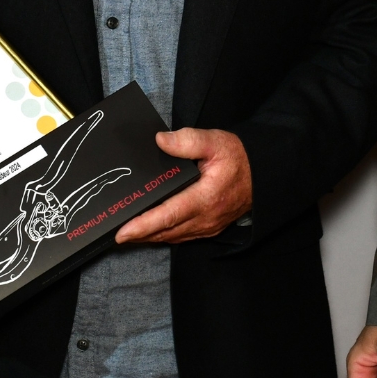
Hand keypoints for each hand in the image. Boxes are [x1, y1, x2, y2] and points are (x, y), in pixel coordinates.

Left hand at [114, 128, 251, 244]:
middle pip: (166, 231)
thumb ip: (187, 140)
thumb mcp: (215, 141)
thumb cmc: (238, 158)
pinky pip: (181, 236)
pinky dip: (163, 235)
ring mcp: (207, 227)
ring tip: (127, 234)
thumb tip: (160, 141)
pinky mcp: (208, 228)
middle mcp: (205, 218)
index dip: (143, 225)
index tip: (123, 232)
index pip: (168, 215)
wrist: (262, 174)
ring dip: (149, 237)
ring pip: (172, 237)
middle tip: (113, 233)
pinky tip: (150, 231)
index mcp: (206, 198)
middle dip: (139, 234)